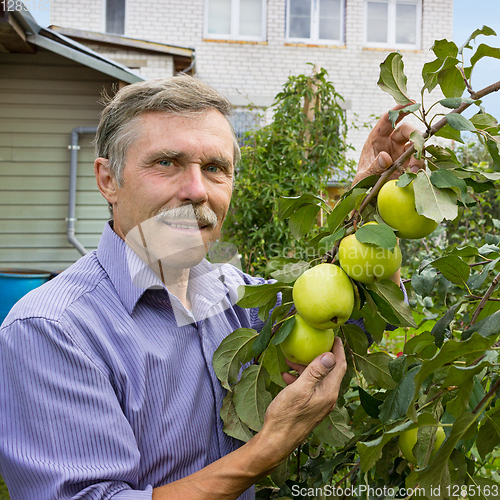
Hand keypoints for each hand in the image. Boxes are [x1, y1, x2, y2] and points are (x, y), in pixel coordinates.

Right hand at [259, 337, 346, 459]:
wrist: (276, 441)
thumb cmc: (286, 415)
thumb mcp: (300, 389)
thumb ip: (316, 372)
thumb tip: (330, 355)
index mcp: (329, 392)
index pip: (339, 366)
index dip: (339, 350)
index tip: (335, 336)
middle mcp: (328, 398)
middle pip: (330, 371)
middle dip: (321, 355)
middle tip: (313, 342)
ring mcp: (319, 404)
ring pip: (318, 379)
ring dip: (307, 367)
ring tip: (292, 359)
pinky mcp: (310, 407)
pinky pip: (310, 387)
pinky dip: (301, 378)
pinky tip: (287, 375)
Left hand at [352, 104, 424, 185]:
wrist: (369, 199)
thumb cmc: (362, 183)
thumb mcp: (363, 176)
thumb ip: (373, 167)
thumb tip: (385, 157)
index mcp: (376, 139)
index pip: (387, 120)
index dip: (399, 109)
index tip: (410, 102)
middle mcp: (391, 143)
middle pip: (406, 130)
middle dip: (414, 133)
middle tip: (418, 143)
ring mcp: (401, 153)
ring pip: (416, 145)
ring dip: (418, 154)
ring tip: (412, 168)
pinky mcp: (409, 165)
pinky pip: (419, 161)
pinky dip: (419, 166)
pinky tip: (414, 175)